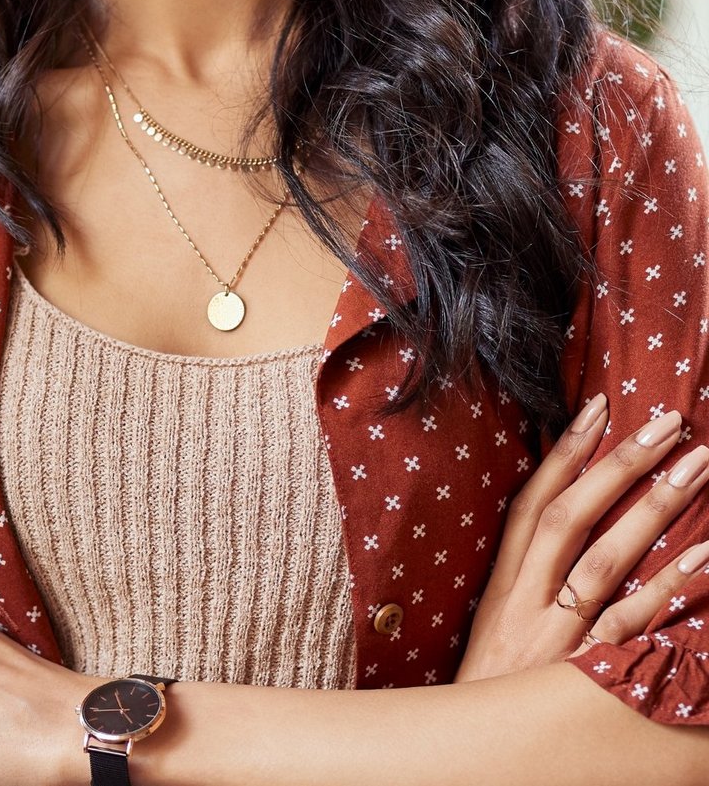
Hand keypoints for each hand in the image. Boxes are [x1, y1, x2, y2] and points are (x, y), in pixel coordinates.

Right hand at [455, 396, 708, 681]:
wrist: (471, 758)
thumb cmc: (490, 691)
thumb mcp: (495, 629)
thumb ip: (526, 581)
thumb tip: (560, 529)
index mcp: (503, 585)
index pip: (535, 503)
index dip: (566, 453)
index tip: (600, 407)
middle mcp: (528, 602)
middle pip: (574, 518)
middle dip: (620, 465)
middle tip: (668, 423)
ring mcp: (560, 636)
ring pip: (608, 559)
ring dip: (655, 508)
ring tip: (697, 466)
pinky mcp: (588, 674)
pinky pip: (637, 623)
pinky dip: (673, 587)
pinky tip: (707, 555)